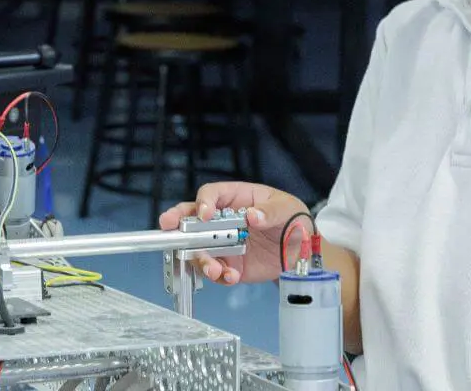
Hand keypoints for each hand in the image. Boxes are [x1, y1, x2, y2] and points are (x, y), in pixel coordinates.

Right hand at [159, 181, 310, 284]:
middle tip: (168, 229)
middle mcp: (223, 220)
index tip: (205, 215)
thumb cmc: (292, 219)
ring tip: (215, 270)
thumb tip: (252, 216)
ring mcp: (223, 243)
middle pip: (192, 219)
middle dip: (177, 223)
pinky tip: (231, 277)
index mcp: (235, 198)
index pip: (210, 195)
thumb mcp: (286, 209)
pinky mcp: (229, 264)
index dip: (203, 203)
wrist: (301, 251)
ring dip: (200, 259)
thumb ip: (270, 212)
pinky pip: (216, 270)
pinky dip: (219, 276)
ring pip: (199, 249)